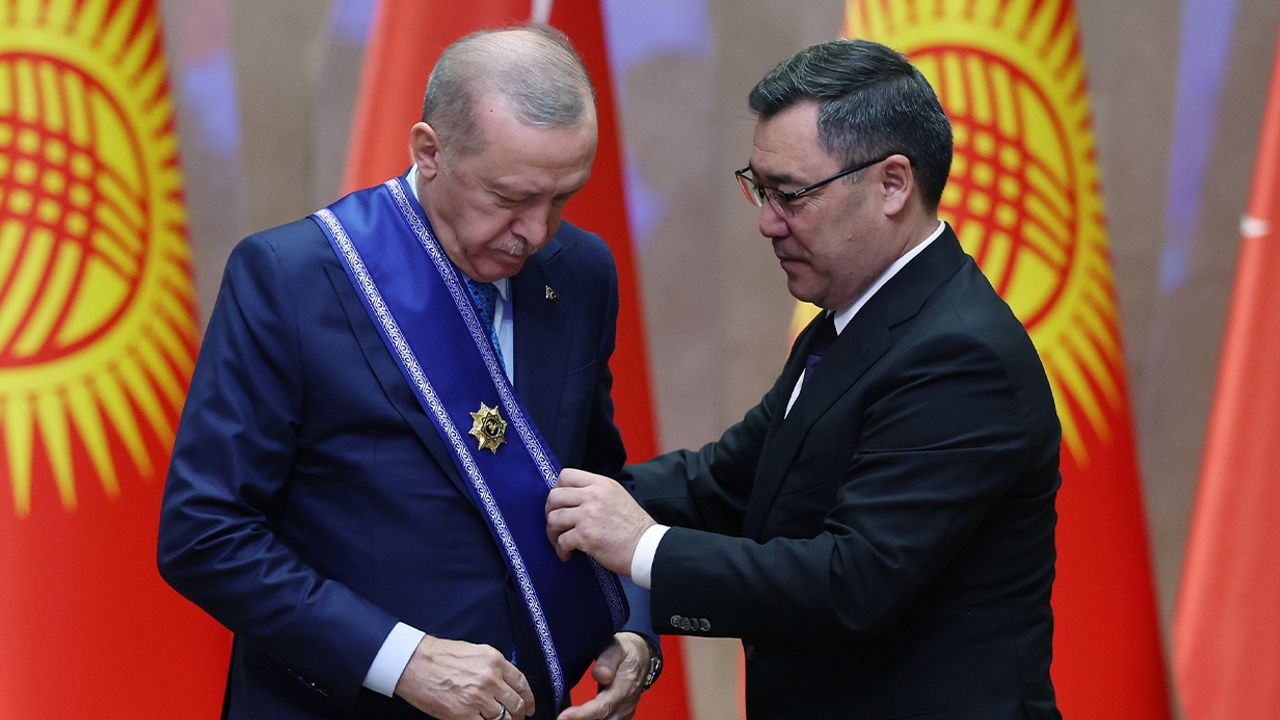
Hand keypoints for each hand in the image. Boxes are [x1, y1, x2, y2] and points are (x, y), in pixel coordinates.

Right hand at [394, 635, 534, 719]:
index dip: (529, 699)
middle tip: (518, 718)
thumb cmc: (441, 655)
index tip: (530, 707)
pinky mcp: (463, 714)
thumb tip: (506, 684)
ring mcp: (478, 698)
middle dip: (519, 714)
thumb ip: (494, 667)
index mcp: (495, 661)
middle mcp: (490, 679)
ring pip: (503, 718)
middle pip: (516, 704)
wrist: (414, 663)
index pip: (521, 683)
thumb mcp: (475, 652)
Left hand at [545, 469, 654, 574]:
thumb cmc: (634, 526)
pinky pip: (561, 540)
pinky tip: (567, 554)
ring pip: (553, 518)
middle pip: (554, 496)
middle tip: (555, 524)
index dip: (557, 489)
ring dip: (552, 532)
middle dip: (550, 512)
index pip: (566, 475)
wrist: (646, 547)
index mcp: (601, 484)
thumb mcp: (617, 496)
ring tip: (560, 541)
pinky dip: (561, 550)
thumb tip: (573, 498)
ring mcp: (588, 515)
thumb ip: (596, 492)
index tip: (560, 503)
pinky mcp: (586, 535)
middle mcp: (593, 496)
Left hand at [557, 632, 651, 719]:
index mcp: (625, 686)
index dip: (583, 714)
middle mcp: (626, 704)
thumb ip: (607, 661)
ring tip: (565, 718)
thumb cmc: (624, 652)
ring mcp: (625, 712)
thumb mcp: (616, 648)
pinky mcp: (621, 716)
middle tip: (559, 718)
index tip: (563, 716)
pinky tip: (576, 718)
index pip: (603, 707)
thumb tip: (601, 675)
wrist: (641, 658)